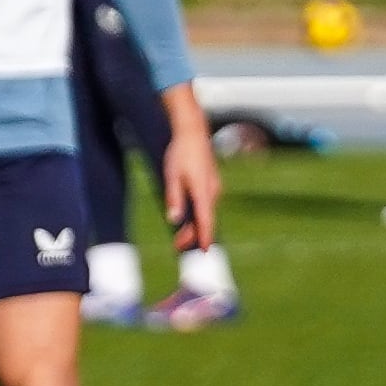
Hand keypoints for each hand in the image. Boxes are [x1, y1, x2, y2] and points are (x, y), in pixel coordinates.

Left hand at [155, 87, 224, 250]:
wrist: (193, 132)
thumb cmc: (181, 153)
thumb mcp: (172, 176)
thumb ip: (174, 199)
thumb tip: (174, 219)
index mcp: (203, 191)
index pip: (206, 220)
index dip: (205, 238)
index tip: (205, 252)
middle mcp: (212, 191)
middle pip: (205, 220)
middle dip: (193, 235)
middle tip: (177, 247)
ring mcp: (213, 187)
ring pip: (206, 212)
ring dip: (194, 225)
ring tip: (179, 236)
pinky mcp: (211, 183)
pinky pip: (206, 204)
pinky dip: (198, 215)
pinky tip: (188, 218)